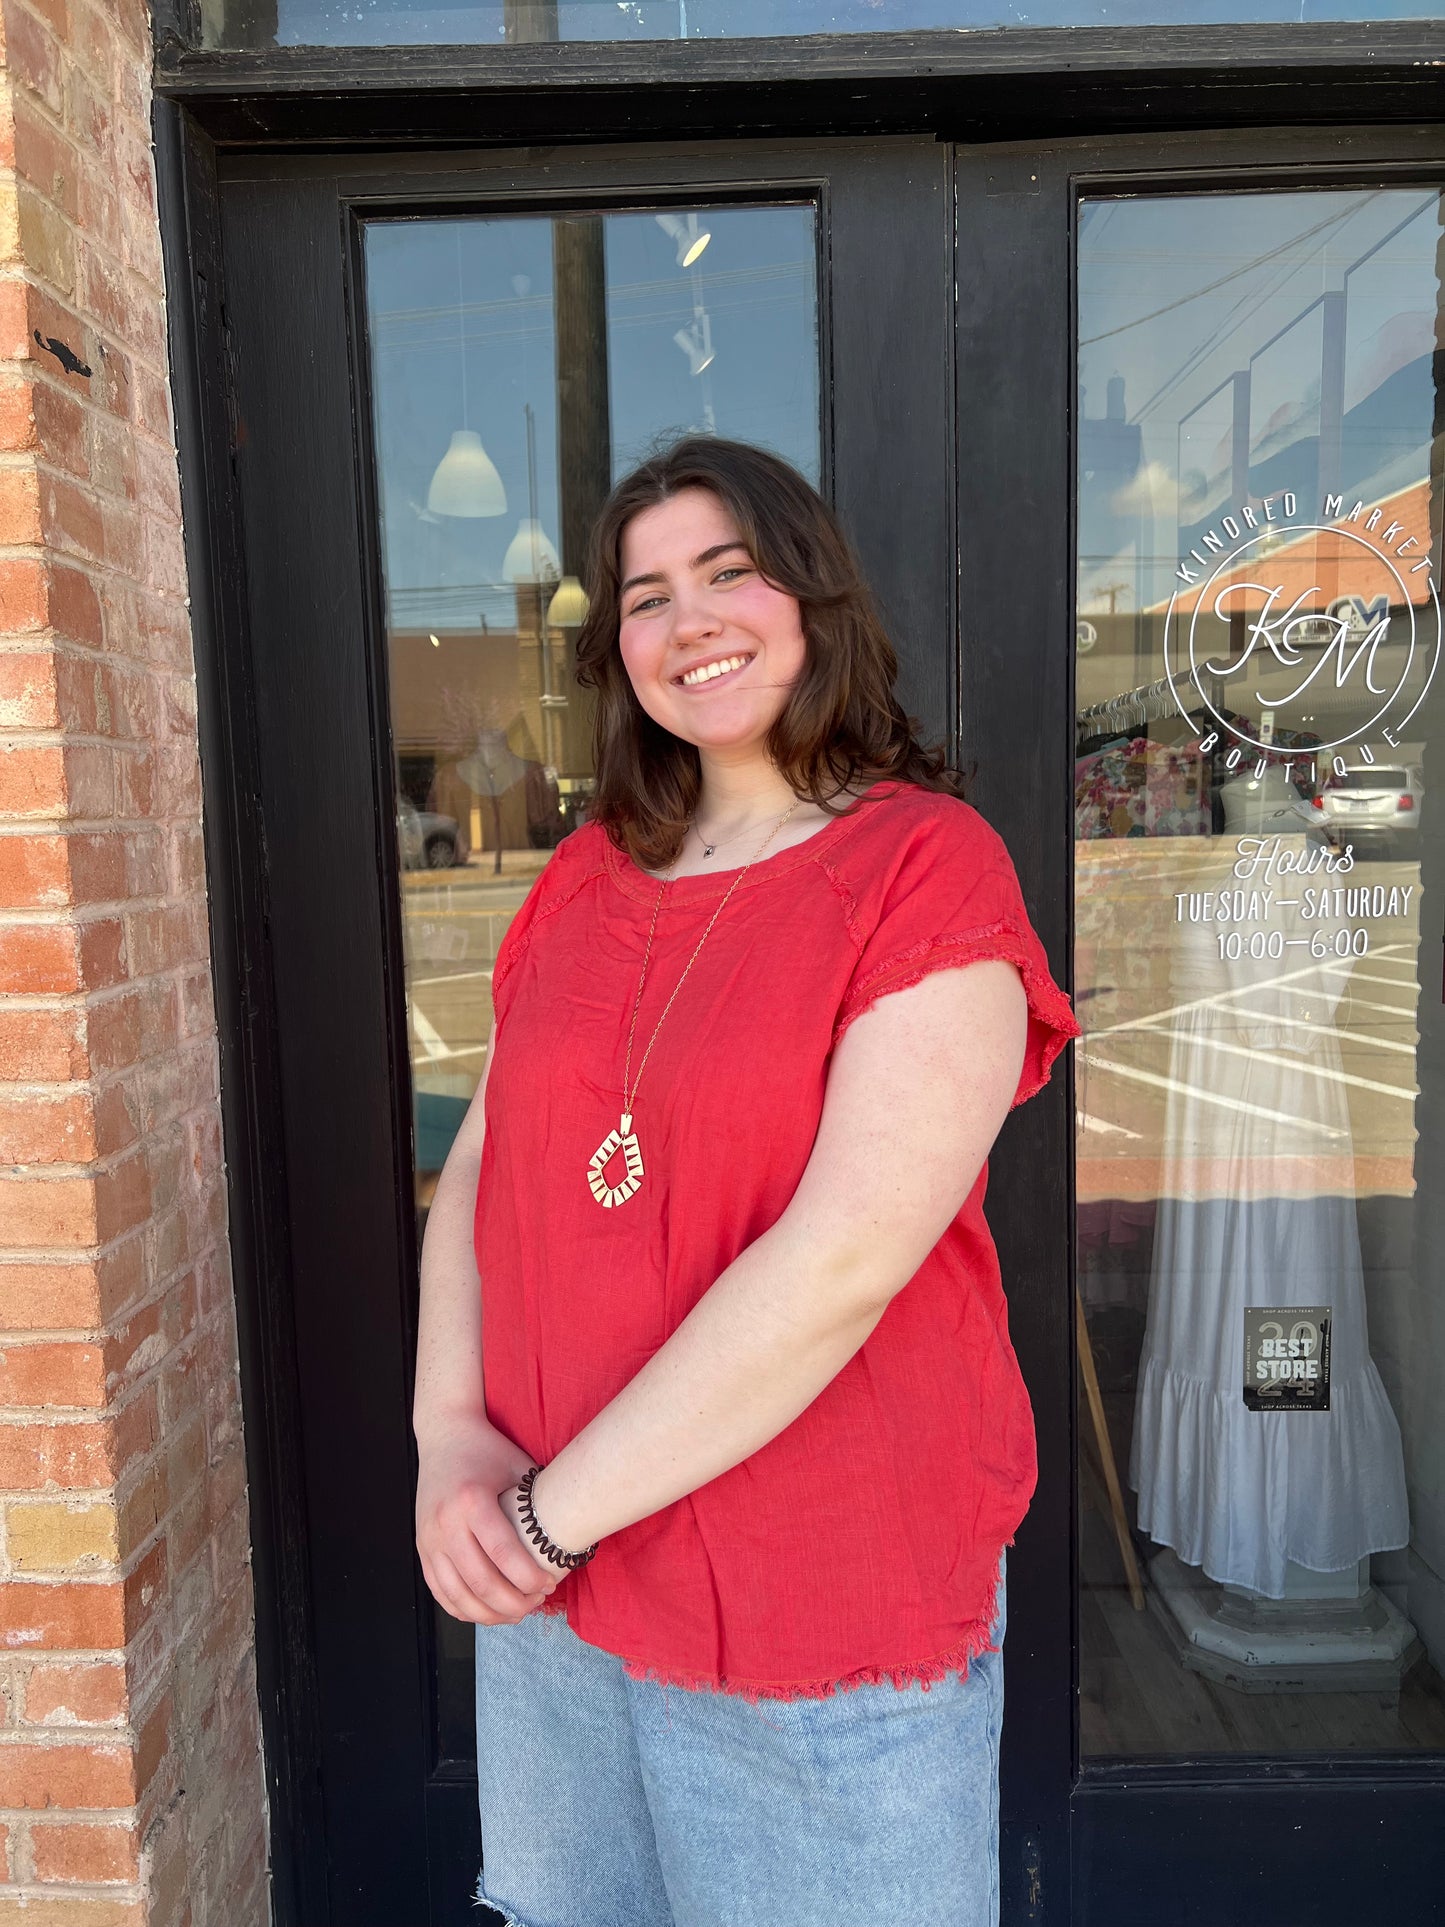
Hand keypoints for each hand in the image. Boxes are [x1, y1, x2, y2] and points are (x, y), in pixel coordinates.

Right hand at [415, 1414, 561, 1624]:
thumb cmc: (487, 1451)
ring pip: (458, 1595)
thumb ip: (537, 1502)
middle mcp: (445, 1523)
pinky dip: (464, 1609)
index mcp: (471, 1501)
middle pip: (480, 1581)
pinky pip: (440, 1591)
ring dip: (489, 1614)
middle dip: (513, 1603)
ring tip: (517, 1612)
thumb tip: (570, 1533)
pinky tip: (488, 1611)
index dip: (528, 1577)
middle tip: (536, 1602)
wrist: (444, 1436)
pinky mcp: (422, 1549)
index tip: (549, 1584)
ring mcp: (428, 1539)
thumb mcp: (518, 1467)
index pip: (502, 1553)